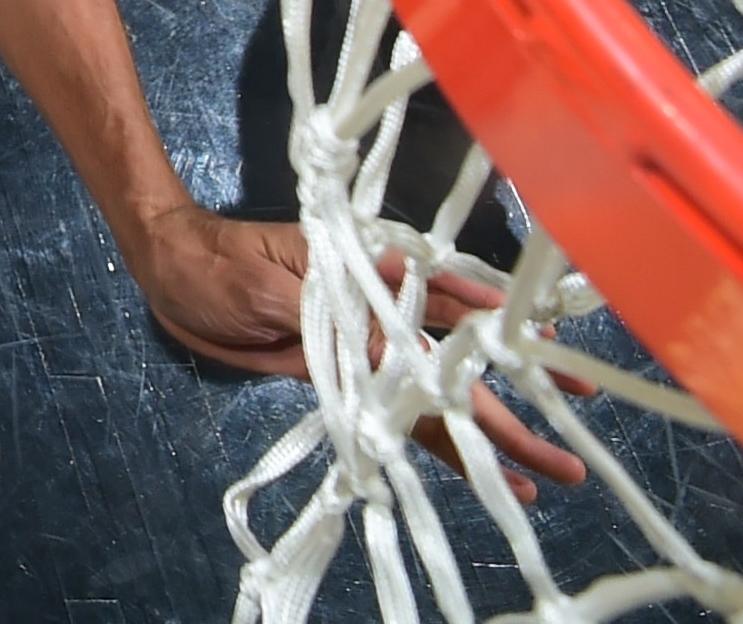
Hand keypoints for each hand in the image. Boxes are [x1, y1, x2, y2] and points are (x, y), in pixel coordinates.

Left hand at [127, 208, 588, 493]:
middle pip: (456, 367)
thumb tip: (393, 352)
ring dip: (490, 439)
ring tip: (547, 480)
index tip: (551, 354)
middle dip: (512, 410)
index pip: (448, 307)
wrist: (173, 270)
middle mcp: (379, 313)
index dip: (500, 332)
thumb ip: (332, 318)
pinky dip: (440, 445)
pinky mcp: (345, 377)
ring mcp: (366, 349)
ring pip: (439, 400)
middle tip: (569, 453)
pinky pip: (400, 416)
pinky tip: (481, 473)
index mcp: (369, 275)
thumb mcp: (268, 284)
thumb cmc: (217, 262)